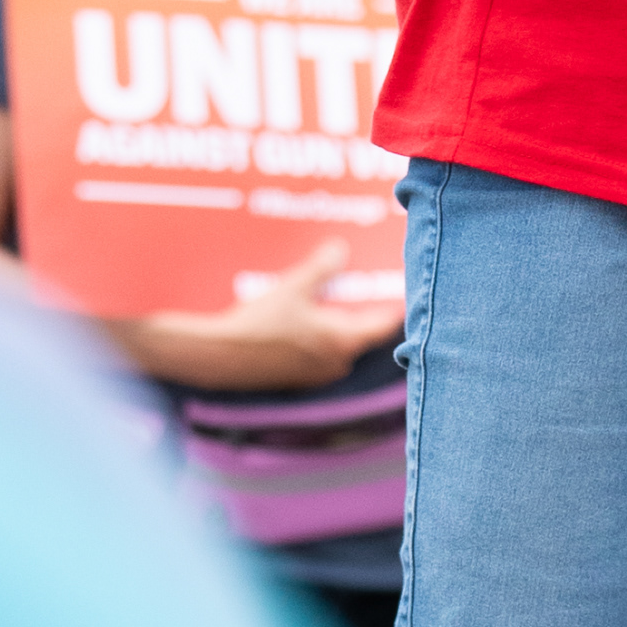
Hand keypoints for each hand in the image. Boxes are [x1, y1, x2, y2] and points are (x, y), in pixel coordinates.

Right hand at [120, 242, 393, 397]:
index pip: (382, 326)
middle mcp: (335, 362)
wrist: (222, 356)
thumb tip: (340, 249)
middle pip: (361, 335)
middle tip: (368, 290)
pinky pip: (322, 353)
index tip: (404, 296)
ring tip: (336, 302)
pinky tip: (308, 320)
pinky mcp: (298, 377)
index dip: (394, 309)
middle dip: (364, 313)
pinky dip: (322, 336)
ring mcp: (317, 373)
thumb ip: (321, 268)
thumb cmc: (259, 324)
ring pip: (340, 345)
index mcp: (341, 341)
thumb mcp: (292, 288)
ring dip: (340, 325)